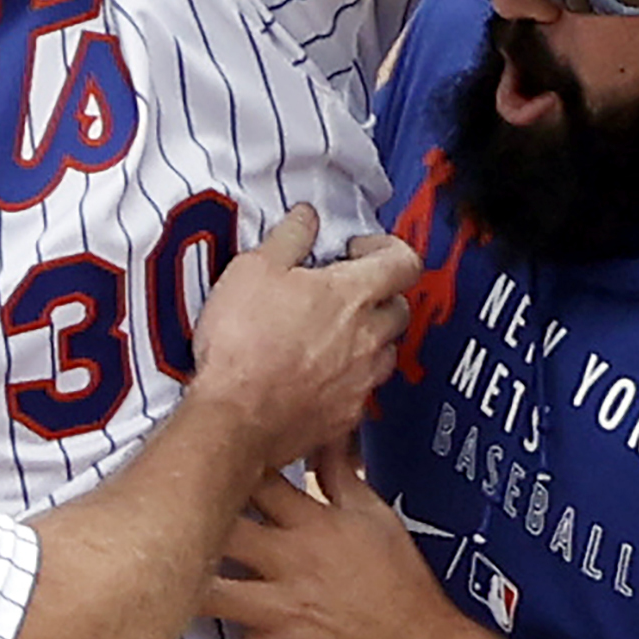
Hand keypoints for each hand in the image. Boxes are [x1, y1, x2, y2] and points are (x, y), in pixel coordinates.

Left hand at [163, 444, 469, 638]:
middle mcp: (291, 564)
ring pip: (209, 594)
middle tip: (136, 502)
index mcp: (314, 525)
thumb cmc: (401, 584)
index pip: (256, 480)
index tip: (185, 447)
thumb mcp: (376, 518)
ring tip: (123, 573)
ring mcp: (280, 614)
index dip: (218, 461)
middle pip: (221, 530)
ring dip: (168, 584)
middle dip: (181, 515)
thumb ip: (341, 474)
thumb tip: (324, 429)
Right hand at [184, 207, 416, 473]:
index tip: (360, 250)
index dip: (388, 249)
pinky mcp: (347, 415)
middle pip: (399, 308)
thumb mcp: (252, 270)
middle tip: (344, 291)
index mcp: (351, 295)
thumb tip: (305, 220)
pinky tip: (316, 375)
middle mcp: (367, 338)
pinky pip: (362, 390)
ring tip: (329, 334)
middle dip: (378, 295)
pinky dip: (347, 379)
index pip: (404, 261)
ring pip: (384, 352)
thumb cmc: (241, 346)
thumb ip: (288, 238)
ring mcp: (361, 380)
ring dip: (367, 338)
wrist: (234, 418)